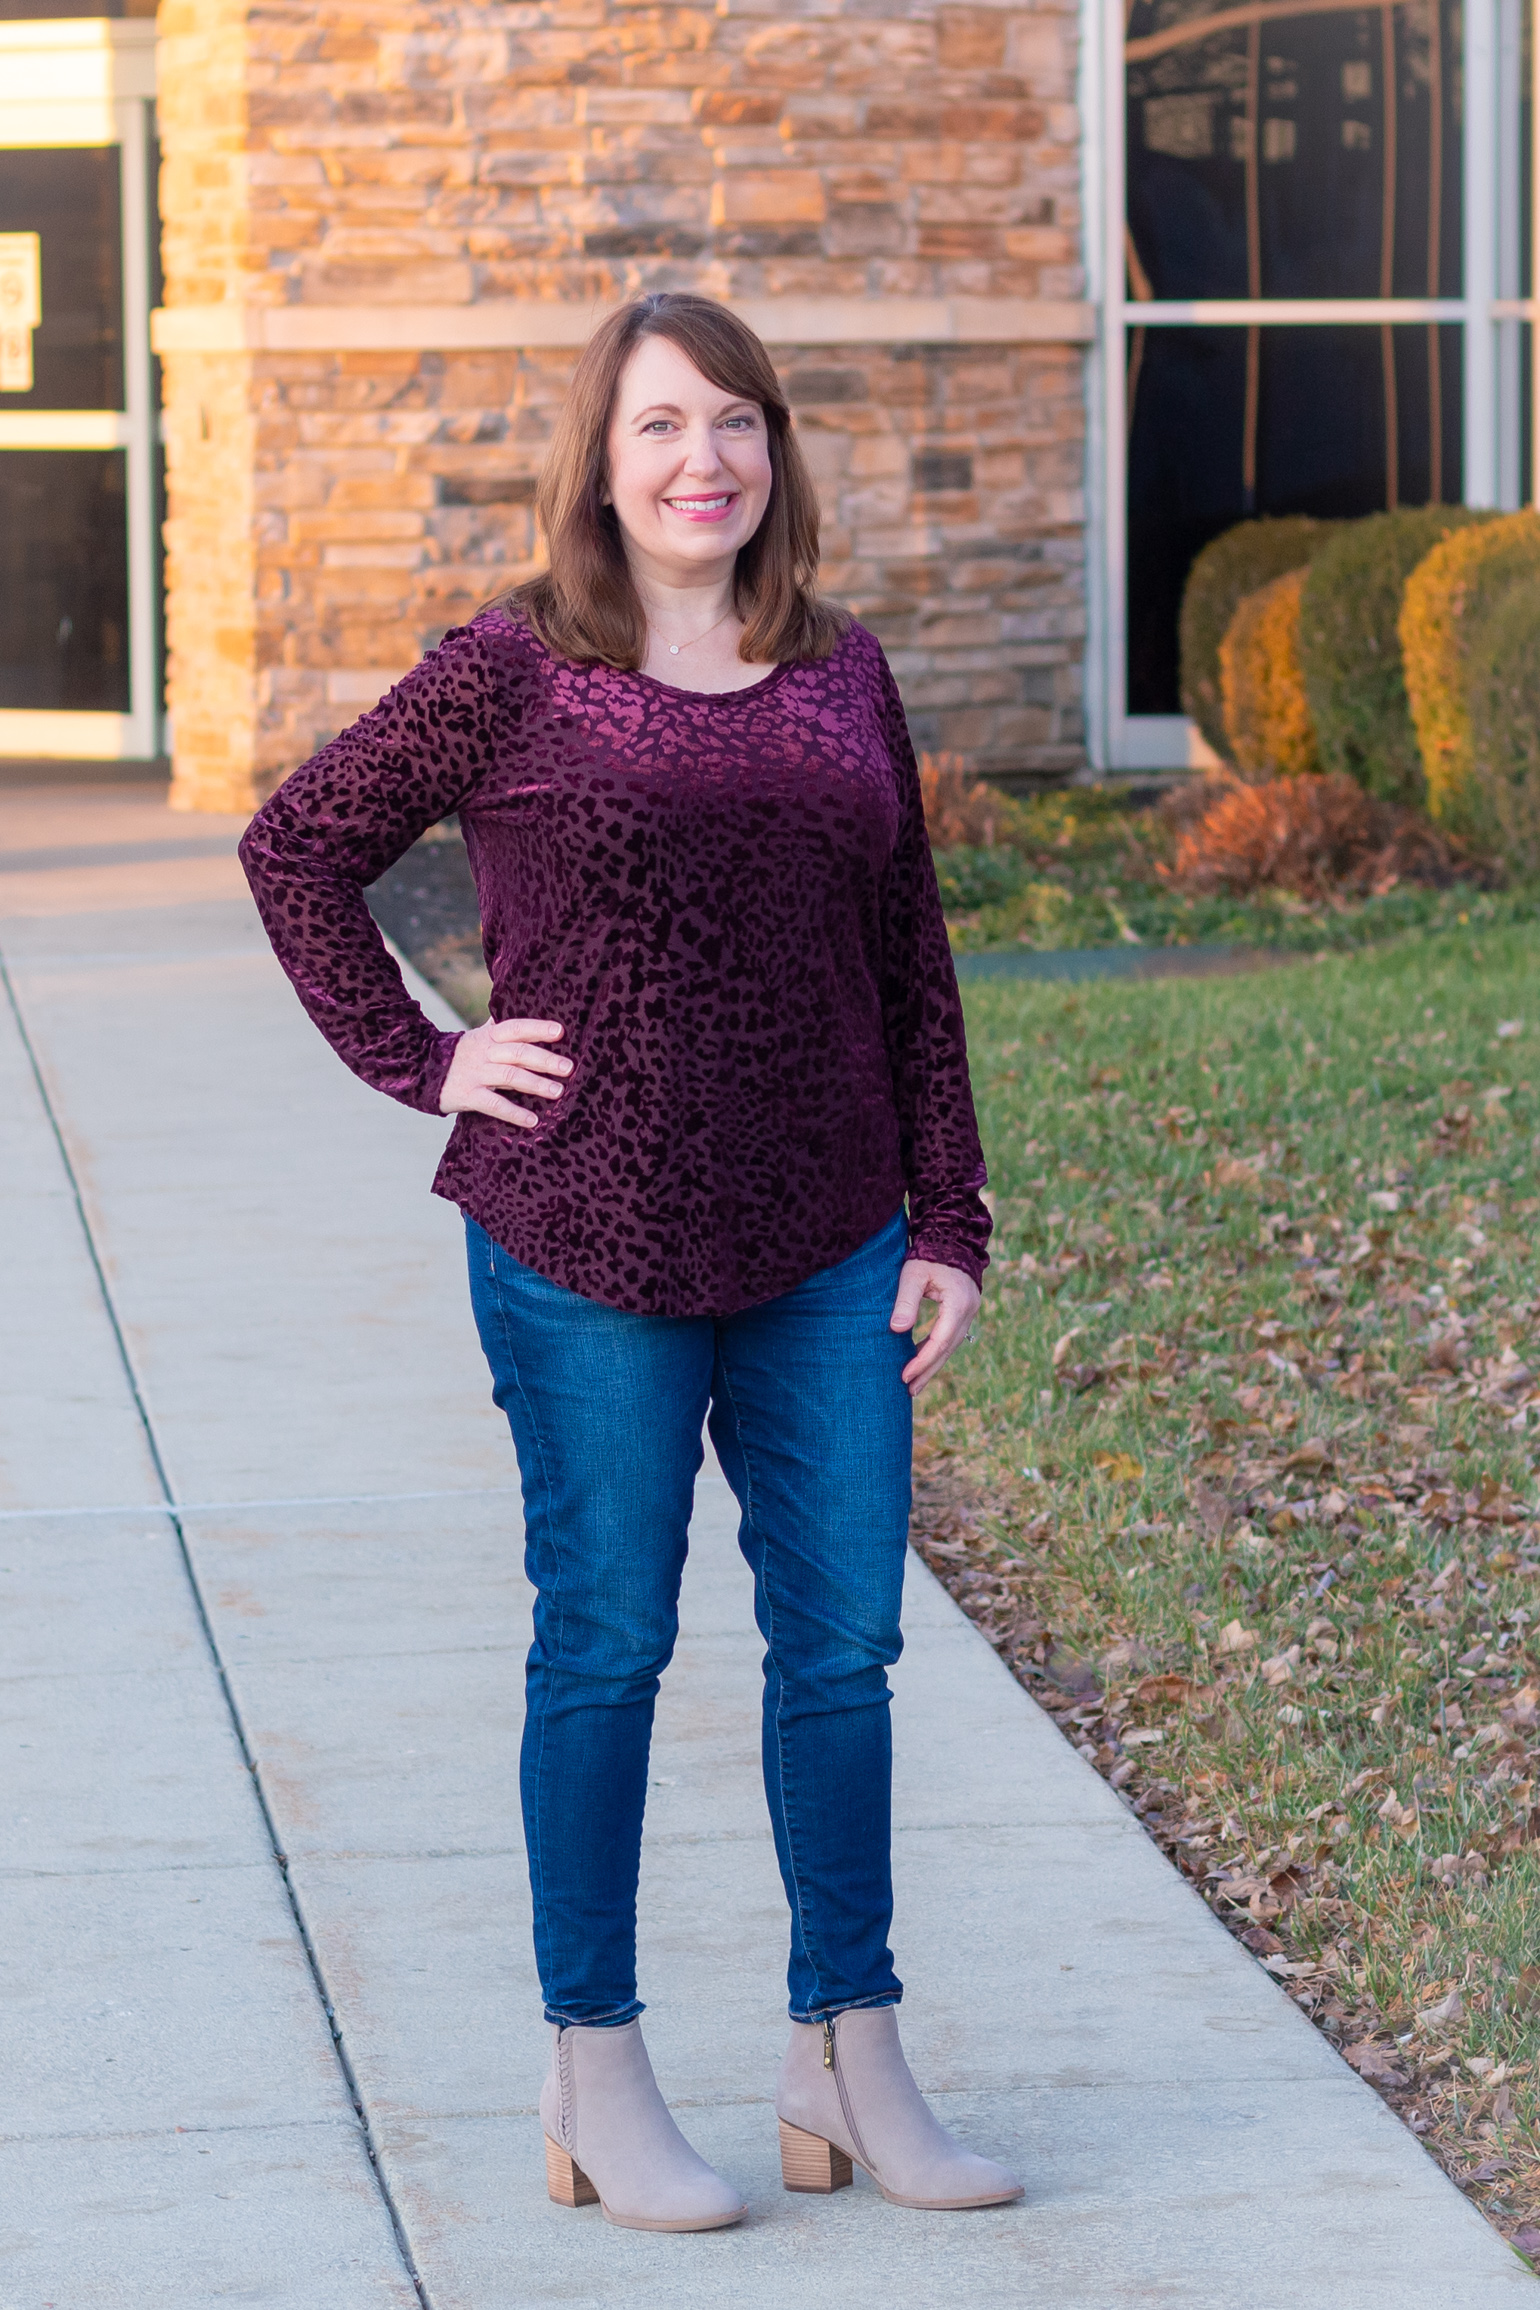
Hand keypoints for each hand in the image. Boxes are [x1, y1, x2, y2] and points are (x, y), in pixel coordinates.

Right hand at [439, 1017, 568, 1126]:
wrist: (421, 1070)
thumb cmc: (461, 1054)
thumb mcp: (479, 1036)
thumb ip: (500, 1028)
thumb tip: (524, 1006)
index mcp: (488, 1035)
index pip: (516, 1028)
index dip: (538, 1028)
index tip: (561, 1032)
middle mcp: (483, 1052)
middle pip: (518, 1053)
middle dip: (545, 1060)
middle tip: (569, 1068)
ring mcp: (475, 1073)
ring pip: (509, 1076)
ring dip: (536, 1084)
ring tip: (558, 1092)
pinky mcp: (467, 1095)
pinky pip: (493, 1104)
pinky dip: (514, 1113)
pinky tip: (532, 1120)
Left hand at [890, 1257, 981, 1397]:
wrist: (950, 1238)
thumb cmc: (929, 1254)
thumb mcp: (912, 1274)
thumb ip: (905, 1301)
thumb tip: (897, 1330)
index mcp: (958, 1303)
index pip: (940, 1340)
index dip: (922, 1360)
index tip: (904, 1375)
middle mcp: (968, 1311)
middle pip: (948, 1349)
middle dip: (928, 1370)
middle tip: (909, 1390)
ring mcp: (969, 1312)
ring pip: (951, 1346)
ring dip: (933, 1365)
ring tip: (914, 1385)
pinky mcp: (963, 1312)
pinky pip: (950, 1337)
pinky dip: (936, 1351)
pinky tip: (921, 1362)